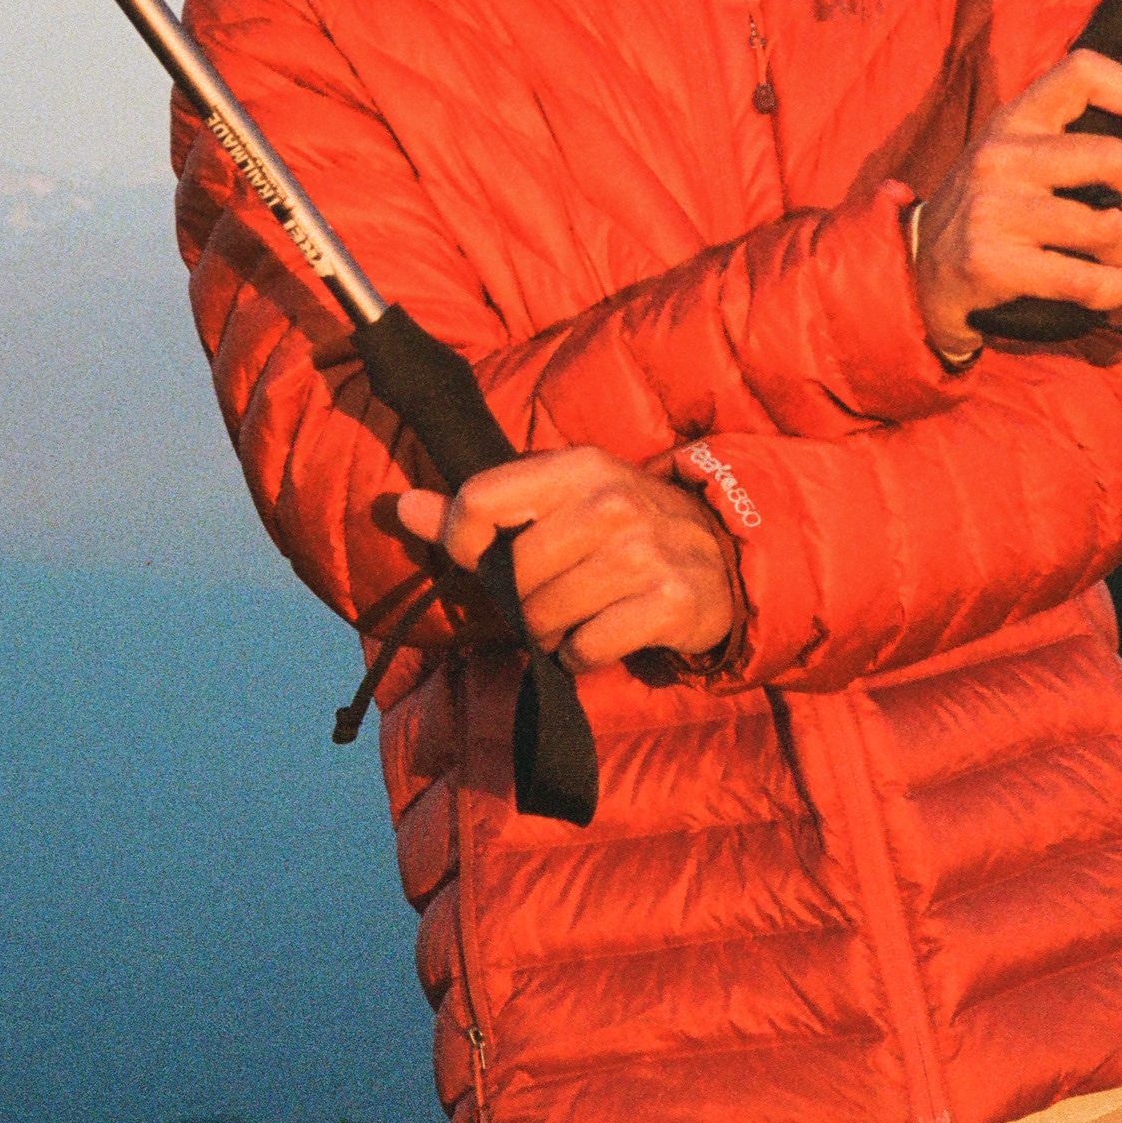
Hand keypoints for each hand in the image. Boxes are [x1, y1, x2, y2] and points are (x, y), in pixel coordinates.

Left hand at [396, 447, 738, 671]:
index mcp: (576, 467)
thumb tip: (400, 506)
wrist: (721, 556)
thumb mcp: (557, 504)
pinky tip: (606, 634)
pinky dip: (584, 655)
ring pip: (546, 618)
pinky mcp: (669, 603)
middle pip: (512, 576)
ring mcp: (644, 553)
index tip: (477, 559)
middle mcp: (611, 503)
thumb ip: (477, 509)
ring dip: (551, 634)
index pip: (480, 500)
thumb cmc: (622, 530)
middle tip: (546, 598)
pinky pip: (587, 650)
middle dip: (519, 602)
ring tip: (577, 616)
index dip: (460, 541)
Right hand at [907, 49, 1121, 361]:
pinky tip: (1100, 292)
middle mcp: (1001, 156)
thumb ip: (1103, 144)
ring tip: (1116, 261)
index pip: (1083, 70)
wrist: (917, 272)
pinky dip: (1112, 292)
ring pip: (1109, 229)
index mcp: (1015, 121)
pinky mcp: (991, 264)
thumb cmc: (991, 213)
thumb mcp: (1034, 164)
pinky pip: (1087, 281)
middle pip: (1115, 157)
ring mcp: (993, 210)